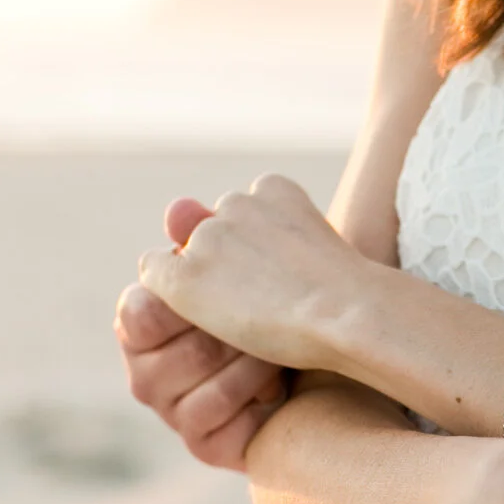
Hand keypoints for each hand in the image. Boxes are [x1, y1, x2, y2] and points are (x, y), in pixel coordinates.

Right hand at [115, 200, 284, 469]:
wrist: (322, 364)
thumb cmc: (275, 309)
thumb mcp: (245, 268)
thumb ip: (208, 236)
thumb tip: (180, 208)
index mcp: (143, 326)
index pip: (137, 312)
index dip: (175, 301)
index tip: (217, 288)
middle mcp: (146, 373)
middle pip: (168, 348)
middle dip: (222, 328)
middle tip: (264, 315)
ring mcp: (171, 412)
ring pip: (194, 379)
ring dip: (244, 357)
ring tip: (278, 345)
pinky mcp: (202, 445)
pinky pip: (210, 416)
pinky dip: (249, 393)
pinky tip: (278, 380)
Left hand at [137, 173, 371, 369]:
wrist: (349, 313)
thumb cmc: (345, 294)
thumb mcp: (318, 251)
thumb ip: (267, 237)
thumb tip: (202, 219)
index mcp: (275, 189)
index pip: (245, 214)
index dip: (258, 252)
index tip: (287, 277)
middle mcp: (235, 203)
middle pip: (213, 231)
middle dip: (228, 261)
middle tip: (270, 300)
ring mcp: (208, 238)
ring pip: (187, 253)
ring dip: (206, 278)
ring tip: (252, 312)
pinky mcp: (185, 275)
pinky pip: (155, 271)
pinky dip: (172, 292)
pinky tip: (206, 314)